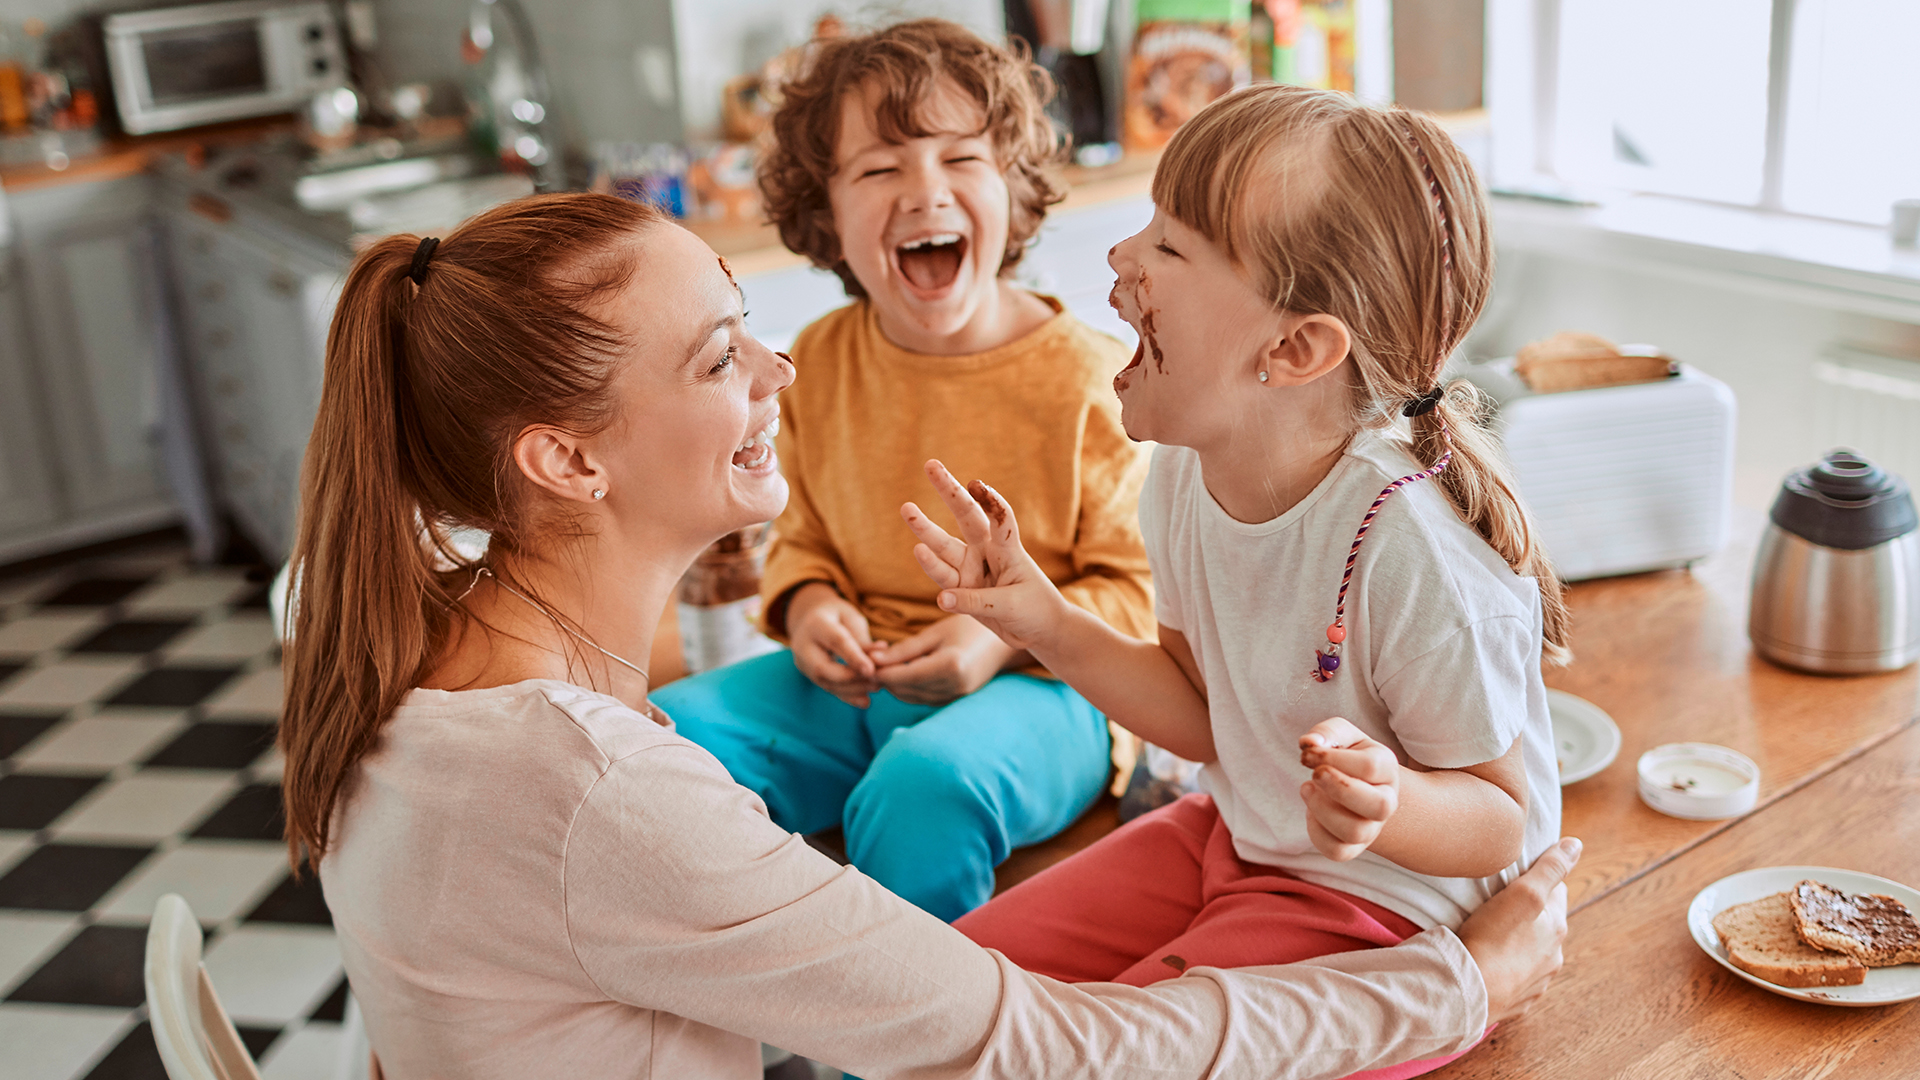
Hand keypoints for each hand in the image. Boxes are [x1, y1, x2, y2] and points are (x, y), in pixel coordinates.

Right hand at [785, 582, 881, 708]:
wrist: (811, 619)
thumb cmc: (836, 615)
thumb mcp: (851, 617)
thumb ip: (862, 637)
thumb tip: (880, 655)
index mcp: (816, 624)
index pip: (835, 642)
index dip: (854, 657)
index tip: (872, 670)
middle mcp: (803, 645)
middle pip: (823, 668)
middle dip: (851, 678)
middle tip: (877, 681)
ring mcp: (803, 662)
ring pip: (825, 682)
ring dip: (852, 689)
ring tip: (877, 687)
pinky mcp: (809, 674)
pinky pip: (827, 688)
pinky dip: (847, 696)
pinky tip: (865, 701)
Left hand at [871, 615, 1019, 705]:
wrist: (1002, 642)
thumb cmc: (969, 627)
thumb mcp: (934, 632)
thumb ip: (904, 649)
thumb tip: (871, 659)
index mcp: (950, 666)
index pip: (903, 676)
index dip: (879, 671)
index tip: (862, 660)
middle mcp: (954, 686)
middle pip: (904, 690)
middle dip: (884, 679)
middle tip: (867, 663)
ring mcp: (957, 697)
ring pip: (911, 698)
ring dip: (895, 685)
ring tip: (883, 666)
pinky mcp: (955, 701)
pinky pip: (923, 699)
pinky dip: (909, 688)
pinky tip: (903, 672)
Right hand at [900, 459, 1071, 652]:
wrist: (1039, 630)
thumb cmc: (1035, 610)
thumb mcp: (1011, 604)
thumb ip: (977, 602)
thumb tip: (941, 598)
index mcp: (1009, 549)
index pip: (1000, 519)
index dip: (990, 502)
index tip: (975, 484)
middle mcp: (987, 553)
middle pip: (966, 516)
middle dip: (948, 490)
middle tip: (930, 464)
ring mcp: (971, 569)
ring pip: (944, 545)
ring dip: (926, 528)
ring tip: (907, 508)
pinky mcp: (960, 589)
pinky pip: (942, 576)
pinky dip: (932, 567)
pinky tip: (919, 551)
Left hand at [1298, 717, 1399, 861]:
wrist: (1355, 785)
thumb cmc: (1347, 756)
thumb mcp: (1342, 736)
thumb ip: (1327, 733)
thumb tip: (1309, 743)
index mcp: (1387, 769)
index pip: (1370, 766)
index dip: (1332, 758)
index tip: (1307, 753)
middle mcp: (1387, 801)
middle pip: (1380, 806)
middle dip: (1339, 788)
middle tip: (1314, 774)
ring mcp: (1372, 828)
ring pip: (1355, 832)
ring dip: (1323, 810)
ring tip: (1307, 789)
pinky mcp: (1353, 847)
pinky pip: (1337, 851)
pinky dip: (1316, 831)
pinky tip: (1311, 811)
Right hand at [1457, 836, 1578, 1023]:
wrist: (1468, 990)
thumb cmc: (1492, 939)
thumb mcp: (1524, 893)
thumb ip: (1551, 868)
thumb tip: (1576, 845)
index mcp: (1557, 928)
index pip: (1557, 892)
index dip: (1538, 881)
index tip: (1517, 879)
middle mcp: (1553, 957)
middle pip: (1544, 924)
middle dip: (1528, 915)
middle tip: (1499, 907)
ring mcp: (1536, 982)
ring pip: (1531, 954)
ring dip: (1518, 945)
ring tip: (1490, 937)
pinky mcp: (1517, 1000)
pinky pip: (1515, 979)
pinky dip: (1506, 970)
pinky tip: (1488, 964)